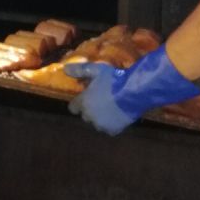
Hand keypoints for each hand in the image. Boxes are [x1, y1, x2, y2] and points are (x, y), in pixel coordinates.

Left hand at [65, 46, 199, 136]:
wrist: (134, 92)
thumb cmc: (114, 80)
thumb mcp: (96, 70)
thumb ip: (79, 70)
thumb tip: (64, 68)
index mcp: (83, 103)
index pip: (73, 107)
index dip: (79, 103)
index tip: (85, 98)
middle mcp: (89, 116)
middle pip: (86, 116)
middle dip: (92, 109)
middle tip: (103, 100)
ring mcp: (101, 125)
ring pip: (98, 123)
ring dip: (102, 117)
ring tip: (112, 107)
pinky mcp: (113, 130)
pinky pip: (110, 129)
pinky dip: (113, 124)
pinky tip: (119, 115)